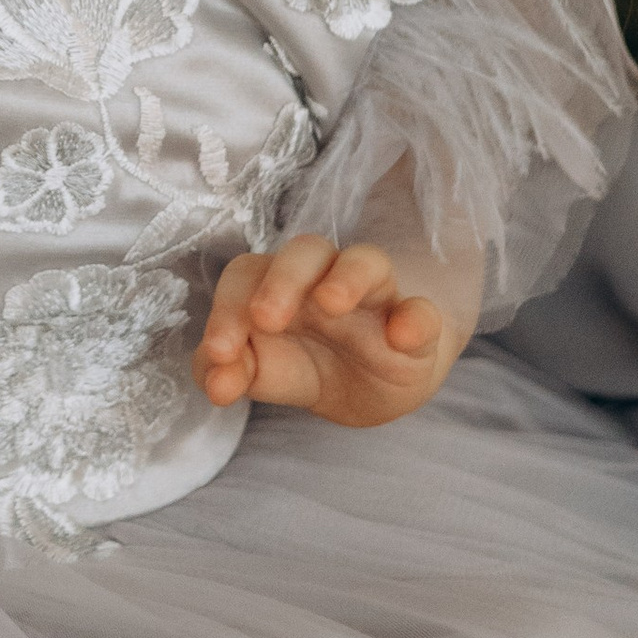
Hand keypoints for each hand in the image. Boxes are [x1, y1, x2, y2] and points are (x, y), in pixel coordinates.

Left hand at [195, 237, 449, 427]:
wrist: (377, 385)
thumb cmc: (310, 364)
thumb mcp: (268, 373)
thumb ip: (232, 372)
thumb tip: (214, 383)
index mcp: (279, 289)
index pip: (248, 275)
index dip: (226, 308)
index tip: (218, 354)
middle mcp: (324, 282)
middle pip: (304, 252)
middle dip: (281, 280)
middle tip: (265, 319)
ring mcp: (375, 299)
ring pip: (365, 262)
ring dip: (347, 277)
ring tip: (331, 303)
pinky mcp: (417, 326)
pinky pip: (423, 312)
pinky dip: (416, 318)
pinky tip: (403, 334)